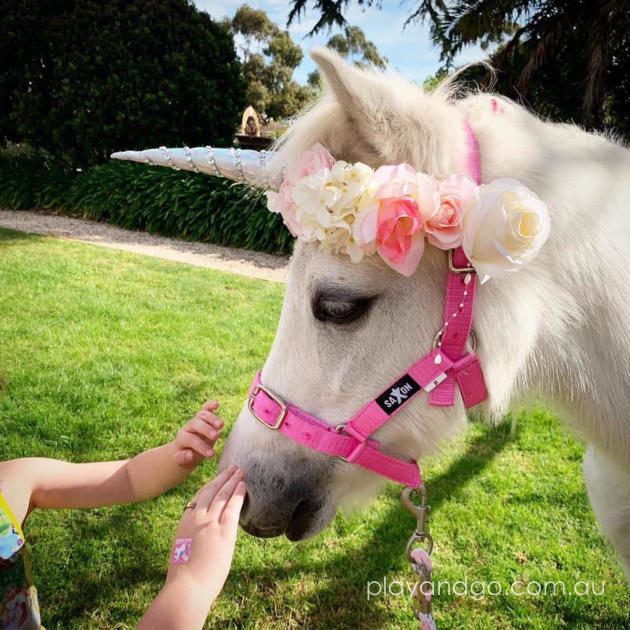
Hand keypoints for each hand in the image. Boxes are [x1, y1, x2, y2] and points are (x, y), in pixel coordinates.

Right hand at [165, 466, 245, 603]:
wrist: (186, 588)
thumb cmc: (184, 577)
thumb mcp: (184, 551)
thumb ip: (193, 540)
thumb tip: (201, 541)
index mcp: (185, 522)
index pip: (199, 498)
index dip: (210, 486)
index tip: (217, 479)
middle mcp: (197, 518)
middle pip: (211, 491)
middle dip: (223, 478)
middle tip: (232, 467)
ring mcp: (210, 524)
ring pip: (222, 495)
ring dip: (232, 481)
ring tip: (240, 471)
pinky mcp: (223, 532)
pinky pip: (232, 508)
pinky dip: (238, 495)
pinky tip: (243, 486)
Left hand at [173, 401, 222, 467]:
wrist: (185, 450)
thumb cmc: (185, 457)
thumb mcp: (182, 461)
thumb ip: (184, 458)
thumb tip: (190, 455)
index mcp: (182, 438)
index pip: (191, 439)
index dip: (201, 446)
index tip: (212, 454)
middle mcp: (189, 427)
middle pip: (196, 424)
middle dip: (206, 430)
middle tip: (216, 437)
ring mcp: (196, 421)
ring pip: (202, 415)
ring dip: (212, 419)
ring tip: (221, 425)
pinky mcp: (204, 418)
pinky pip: (206, 408)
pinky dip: (210, 405)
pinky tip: (217, 404)